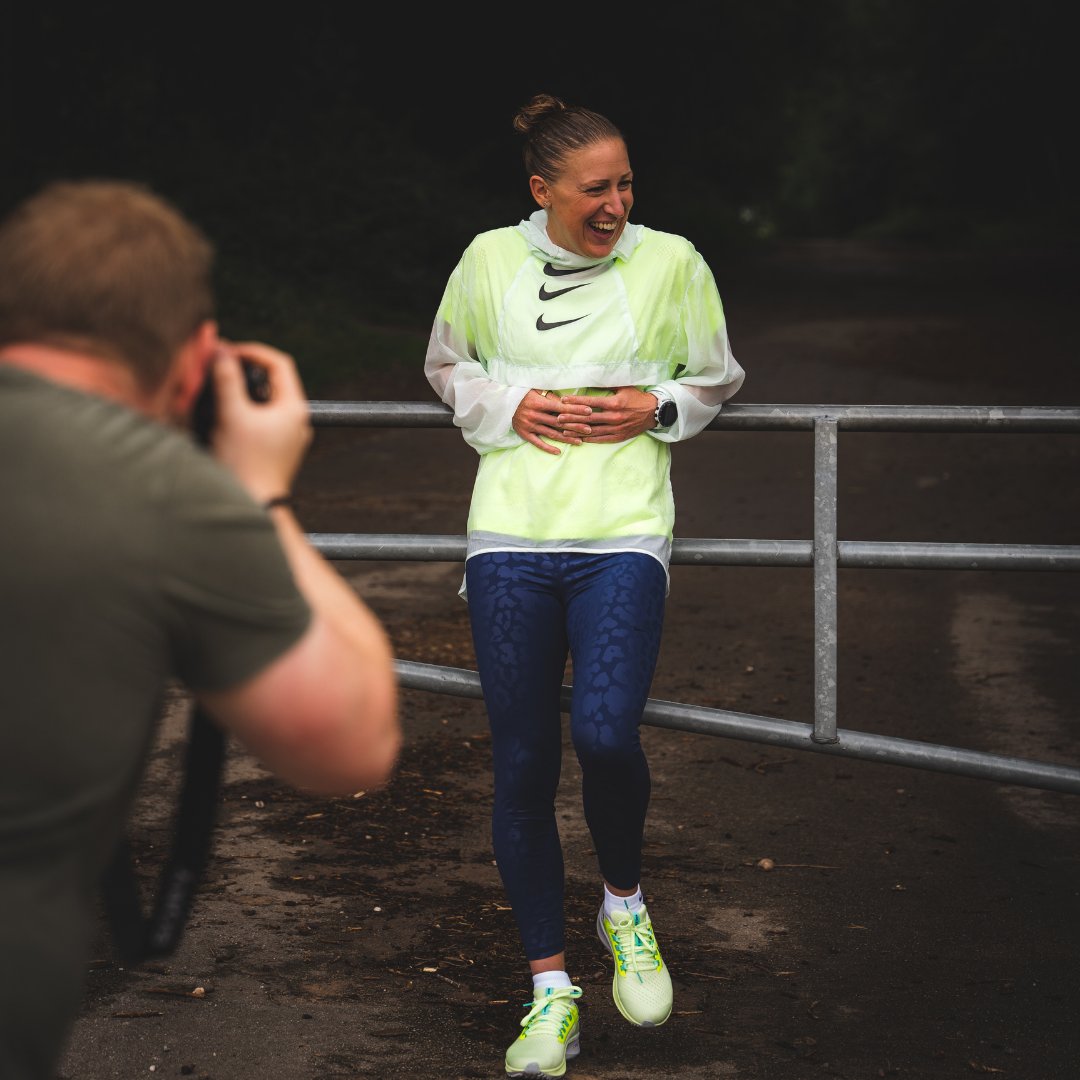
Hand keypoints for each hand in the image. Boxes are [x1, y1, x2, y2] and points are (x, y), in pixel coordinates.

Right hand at [206, 341, 312, 502]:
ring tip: (217, 392)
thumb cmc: (246, 466)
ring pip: (265, 401)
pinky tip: (223, 417)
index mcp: (294, 408)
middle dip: (243, 371)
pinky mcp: (277, 448)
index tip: (227, 352)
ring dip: (241, 392)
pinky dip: (243, 412)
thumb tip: (221, 352)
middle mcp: (296, 420)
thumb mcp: (232, 415)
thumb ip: (226, 379)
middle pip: (271, 380)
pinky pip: (261, 420)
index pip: (278, 363)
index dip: (251, 351)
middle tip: (218, 368)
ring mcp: (288, 435)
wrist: (254, 506)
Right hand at [512, 388, 590, 455]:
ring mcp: (530, 426)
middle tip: (590, 429)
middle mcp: (535, 415)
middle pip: (559, 422)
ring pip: (552, 434)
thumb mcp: (535, 390)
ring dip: (567, 438)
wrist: (502, 402)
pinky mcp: (524, 434)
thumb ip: (551, 397)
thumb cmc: (522, 394)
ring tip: (580, 441)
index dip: (576, 410)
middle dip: (576, 426)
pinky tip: (559, 452)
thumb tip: (567, 402)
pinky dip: (548, 448)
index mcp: (539, 403)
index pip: (562, 408)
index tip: (589, 411)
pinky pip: (538, 443)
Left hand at [556, 386, 656, 443]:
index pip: (590, 402)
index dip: (575, 401)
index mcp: (614, 403)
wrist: (654, 412)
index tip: (563, 400)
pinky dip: (588, 439)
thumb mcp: (624, 387)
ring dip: (577, 430)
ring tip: (563, 429)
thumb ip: (607, 384)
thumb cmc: (637, 397)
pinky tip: (578, 438)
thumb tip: (591, 377)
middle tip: (557, 417)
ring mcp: (616, 428)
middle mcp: (614, 417)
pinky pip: (600, 439)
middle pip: (588, 418)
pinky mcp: (618, 436)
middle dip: (571, 418)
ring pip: (592, 430)